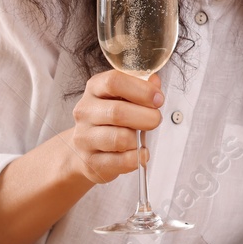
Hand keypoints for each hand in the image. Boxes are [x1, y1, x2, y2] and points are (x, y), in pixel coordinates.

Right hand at [69, 69, 163, 184]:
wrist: (84, 150)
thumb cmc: (110, 119)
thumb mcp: (123, 97)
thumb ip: (141, 88)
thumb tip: (154, 82)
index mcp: (94, 89)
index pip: (114, 82)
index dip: (141, 90)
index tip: (158, 99)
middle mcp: (85, 112)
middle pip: (118, 112)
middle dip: (146, 117)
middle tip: (156, 120)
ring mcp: (84, 138)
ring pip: (120, 138)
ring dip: (138, 139)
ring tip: (140, 138)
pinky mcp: (91, 162)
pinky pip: (122, 161)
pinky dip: (137, 157)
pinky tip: (139, 153)